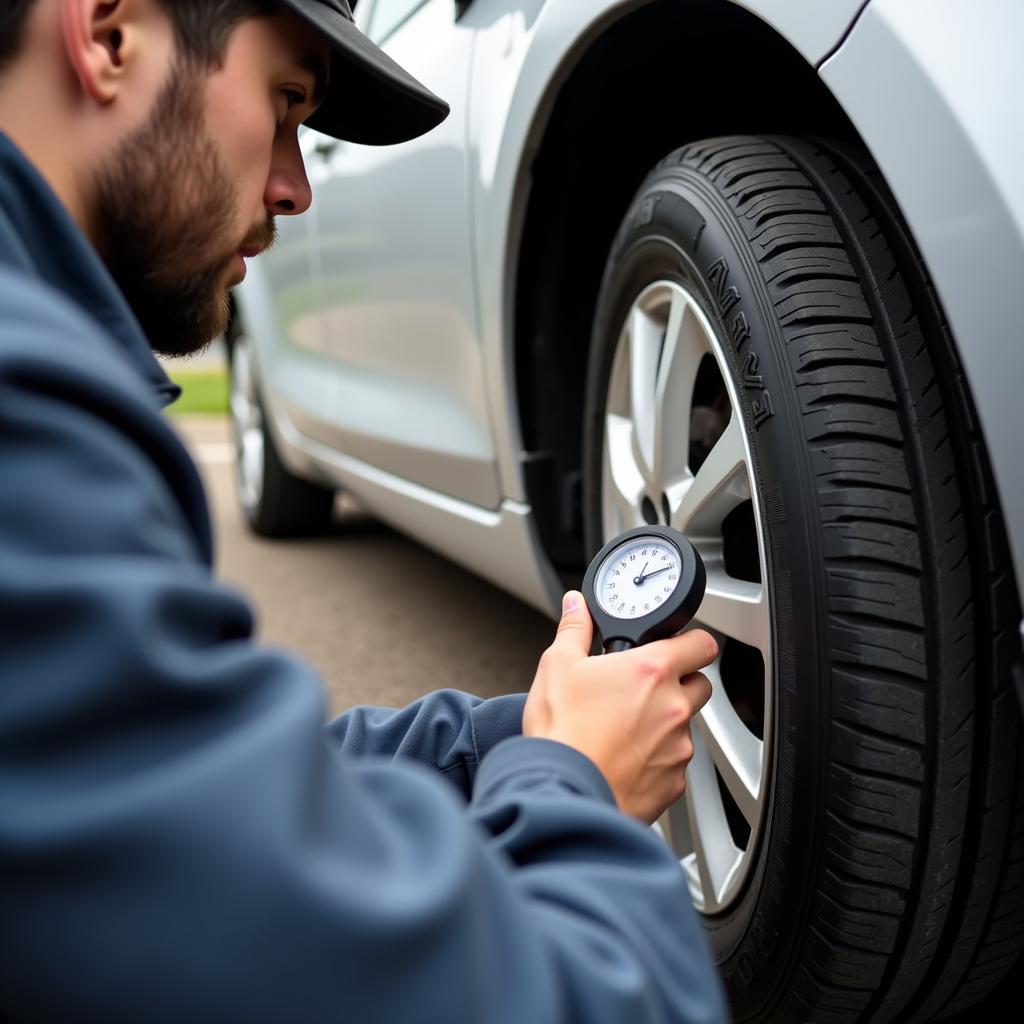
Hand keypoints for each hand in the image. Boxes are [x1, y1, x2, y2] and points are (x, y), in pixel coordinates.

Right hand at [523, 591, 715, 822]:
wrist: (563, 793)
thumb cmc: (562, 732)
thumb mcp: (558, 666)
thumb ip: (574, 629)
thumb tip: (577, 607)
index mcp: (651, 670)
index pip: (701, 643)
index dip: (690, 641)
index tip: (675, 646)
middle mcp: (674, 707)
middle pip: (700, 684)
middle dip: (679, 682)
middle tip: (644, 688)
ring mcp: (678, 747)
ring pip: (685, 726)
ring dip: (665, 723)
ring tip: (625, 728)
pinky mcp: (673, 783)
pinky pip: (675, 764)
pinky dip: (656, 759)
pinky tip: (624, 758)